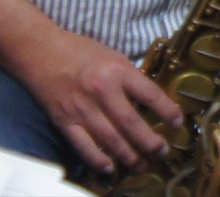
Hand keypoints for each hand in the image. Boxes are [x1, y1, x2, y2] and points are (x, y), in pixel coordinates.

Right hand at [9, 27, 183, 173]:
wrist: (41, 52)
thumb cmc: (81, 51)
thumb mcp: (114, 57)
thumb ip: (130, 78)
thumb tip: (150, 102)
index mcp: (118, 70)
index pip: (151, 95)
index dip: (167, 111)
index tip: (178, 122)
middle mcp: (102, 91)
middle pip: (131, 123)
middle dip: (150, 142)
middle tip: (162, 152)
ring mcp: (81, 108)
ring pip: (110, 140)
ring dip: (129, 156)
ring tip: (142, 165)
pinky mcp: (63, 120)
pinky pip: (83, 146)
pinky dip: (97, 160)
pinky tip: (110, 168)